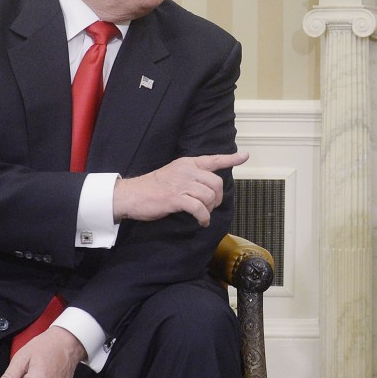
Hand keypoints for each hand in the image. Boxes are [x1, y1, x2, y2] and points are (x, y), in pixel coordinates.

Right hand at [112, 151, 248, 225]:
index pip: (213, 159)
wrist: (131, 194)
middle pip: (216, 183)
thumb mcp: (174, 174)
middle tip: (211, 206)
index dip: (231, 158)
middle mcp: (187, 171)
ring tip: (203, 214)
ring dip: (210, 209)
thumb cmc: (153, 187)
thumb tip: (208, 187)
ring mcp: (181, 184)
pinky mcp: (176, 198)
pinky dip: (204, 217)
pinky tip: (201, 221)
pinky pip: (199, 208)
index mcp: (187, 163)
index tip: (244, 156)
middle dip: (218, 198)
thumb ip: (191, 176)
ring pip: (209, 196)